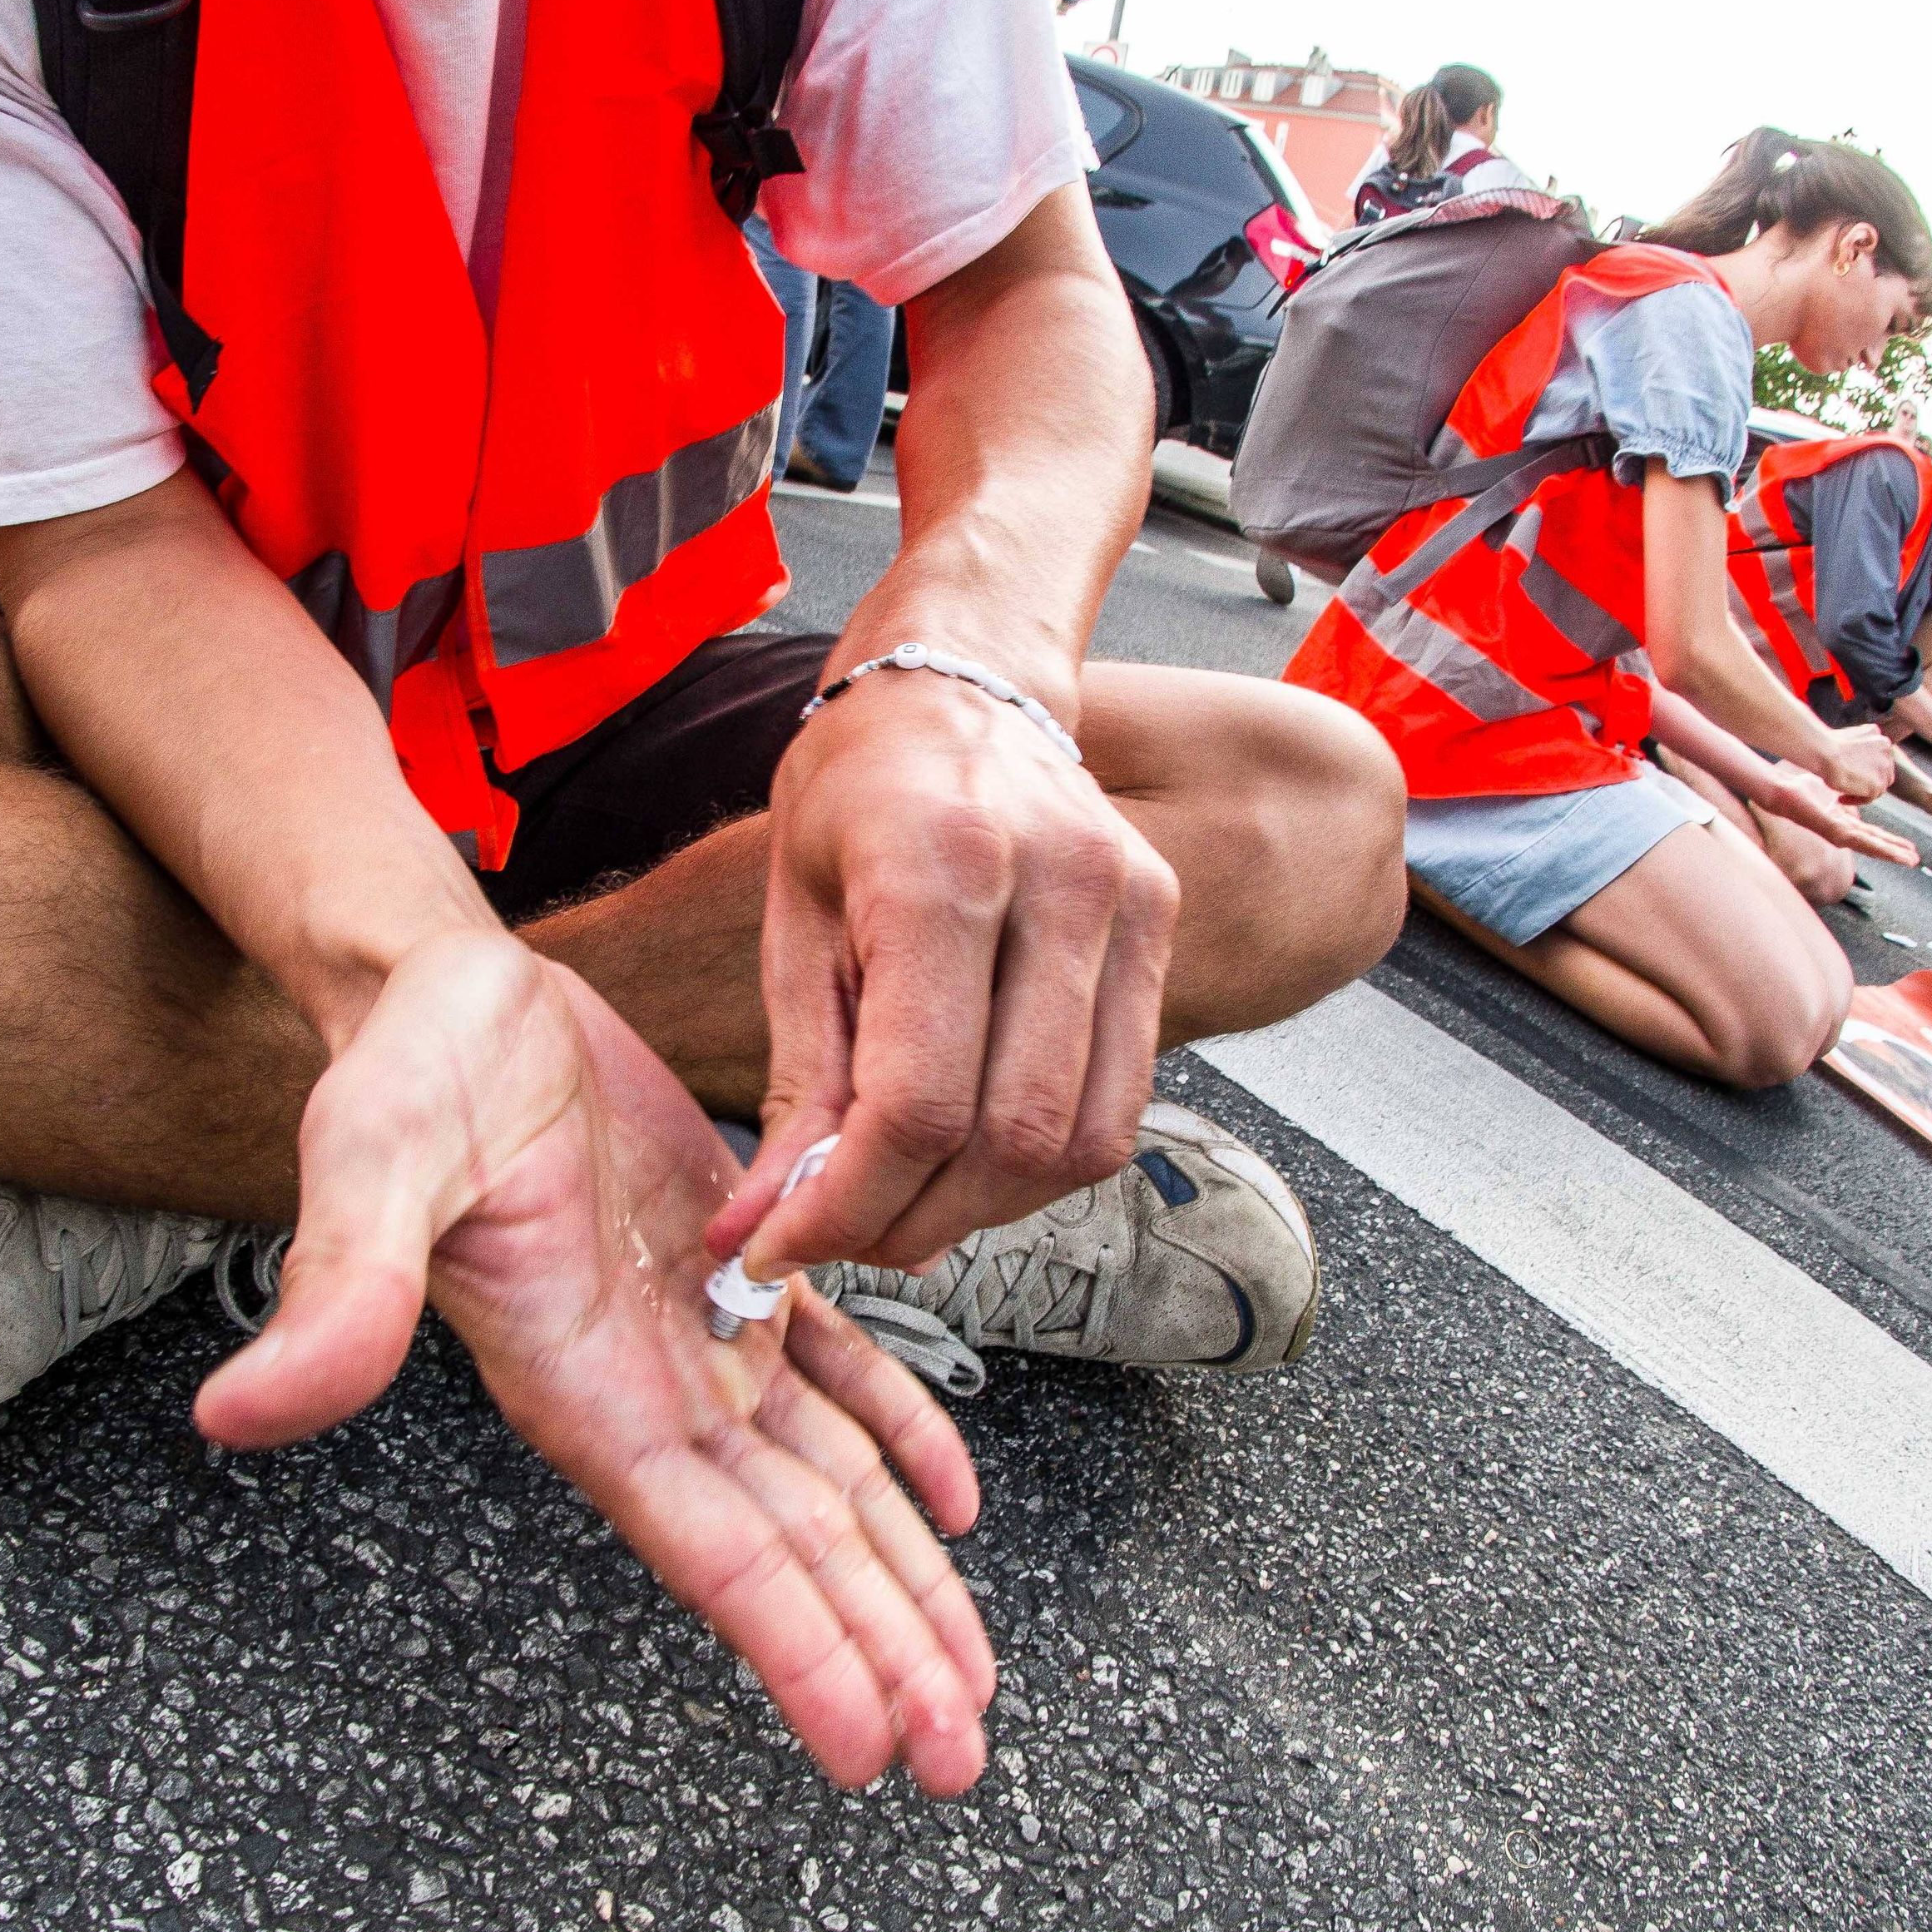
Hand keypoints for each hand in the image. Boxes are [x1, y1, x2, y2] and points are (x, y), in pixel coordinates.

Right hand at [193, 932, 996, 1793]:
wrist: (446, 991)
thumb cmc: (404, 1071)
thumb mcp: (372, 1160)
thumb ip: (342, 1290)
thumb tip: (244, 1411)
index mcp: (579, 1388)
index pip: (709, 1549)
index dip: (792, 1650)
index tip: (867, 1747)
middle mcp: (646, 1389)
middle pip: (790, 1548)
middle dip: (877, 1655)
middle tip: (957, 1757)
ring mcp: (694, 1340)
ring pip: (828, 1485)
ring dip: (899, 1579)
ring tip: (968, 1675)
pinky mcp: (734, 1271)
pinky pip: (841, 1376)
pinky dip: (906, 1436)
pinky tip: (955, 1498)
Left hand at [718, 663, 1179, 1279]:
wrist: (957, 686)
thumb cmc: (855, 794)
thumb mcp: (792, 925)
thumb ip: (798, 1087)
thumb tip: (768, 1227)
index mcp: (941, 867)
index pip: (918, 1104)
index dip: (846, 1205)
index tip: (781, 1244)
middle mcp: (1057, 883)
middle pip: (1009, 1137)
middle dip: (911, 1221)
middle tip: (838, 1235)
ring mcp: (1128, 903)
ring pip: (1080, 1141)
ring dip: (983, 1210)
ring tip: (901, 1204)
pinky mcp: (1163, 926)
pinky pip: (1120, 1104)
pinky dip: (1040, 1164)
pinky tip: (971, 1157)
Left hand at [1755, 766, 1922, 868]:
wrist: (1782, 790)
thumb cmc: (1802, 792)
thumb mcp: (1829, 798)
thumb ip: (1842, 802)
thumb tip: (1847, 799)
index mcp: (1843, 824)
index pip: (1871, 835)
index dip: (1890, 842)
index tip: (1908, 847)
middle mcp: (1842, 833)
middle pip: (1873, 844)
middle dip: (1895, 851)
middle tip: (1915, 860)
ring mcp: (1837, 834)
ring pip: (1870, 846)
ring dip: (1891, 854)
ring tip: (1910, 860)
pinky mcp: (1833, 831)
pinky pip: (1858, 840)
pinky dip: (1877, 847)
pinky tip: (1891, 852)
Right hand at [1814, 724, 1897, 804]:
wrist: (1825, 754)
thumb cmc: (1829, 748)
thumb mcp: (1852, 742)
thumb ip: (1863, 751)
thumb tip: (1863, 768)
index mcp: (1883, 742)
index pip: (1881, 763)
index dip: (1867, 772)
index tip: (1851, 776)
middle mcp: (1888, 754)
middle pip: (1884, 776)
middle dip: (1868, 783)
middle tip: (1848, 788)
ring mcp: (1885, 769)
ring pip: (1879, 789)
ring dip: (1861, 793)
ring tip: (1842, 795)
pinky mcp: (1878, 784)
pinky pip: (1869, 798)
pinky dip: (1855, 800)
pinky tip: (1839, 798)